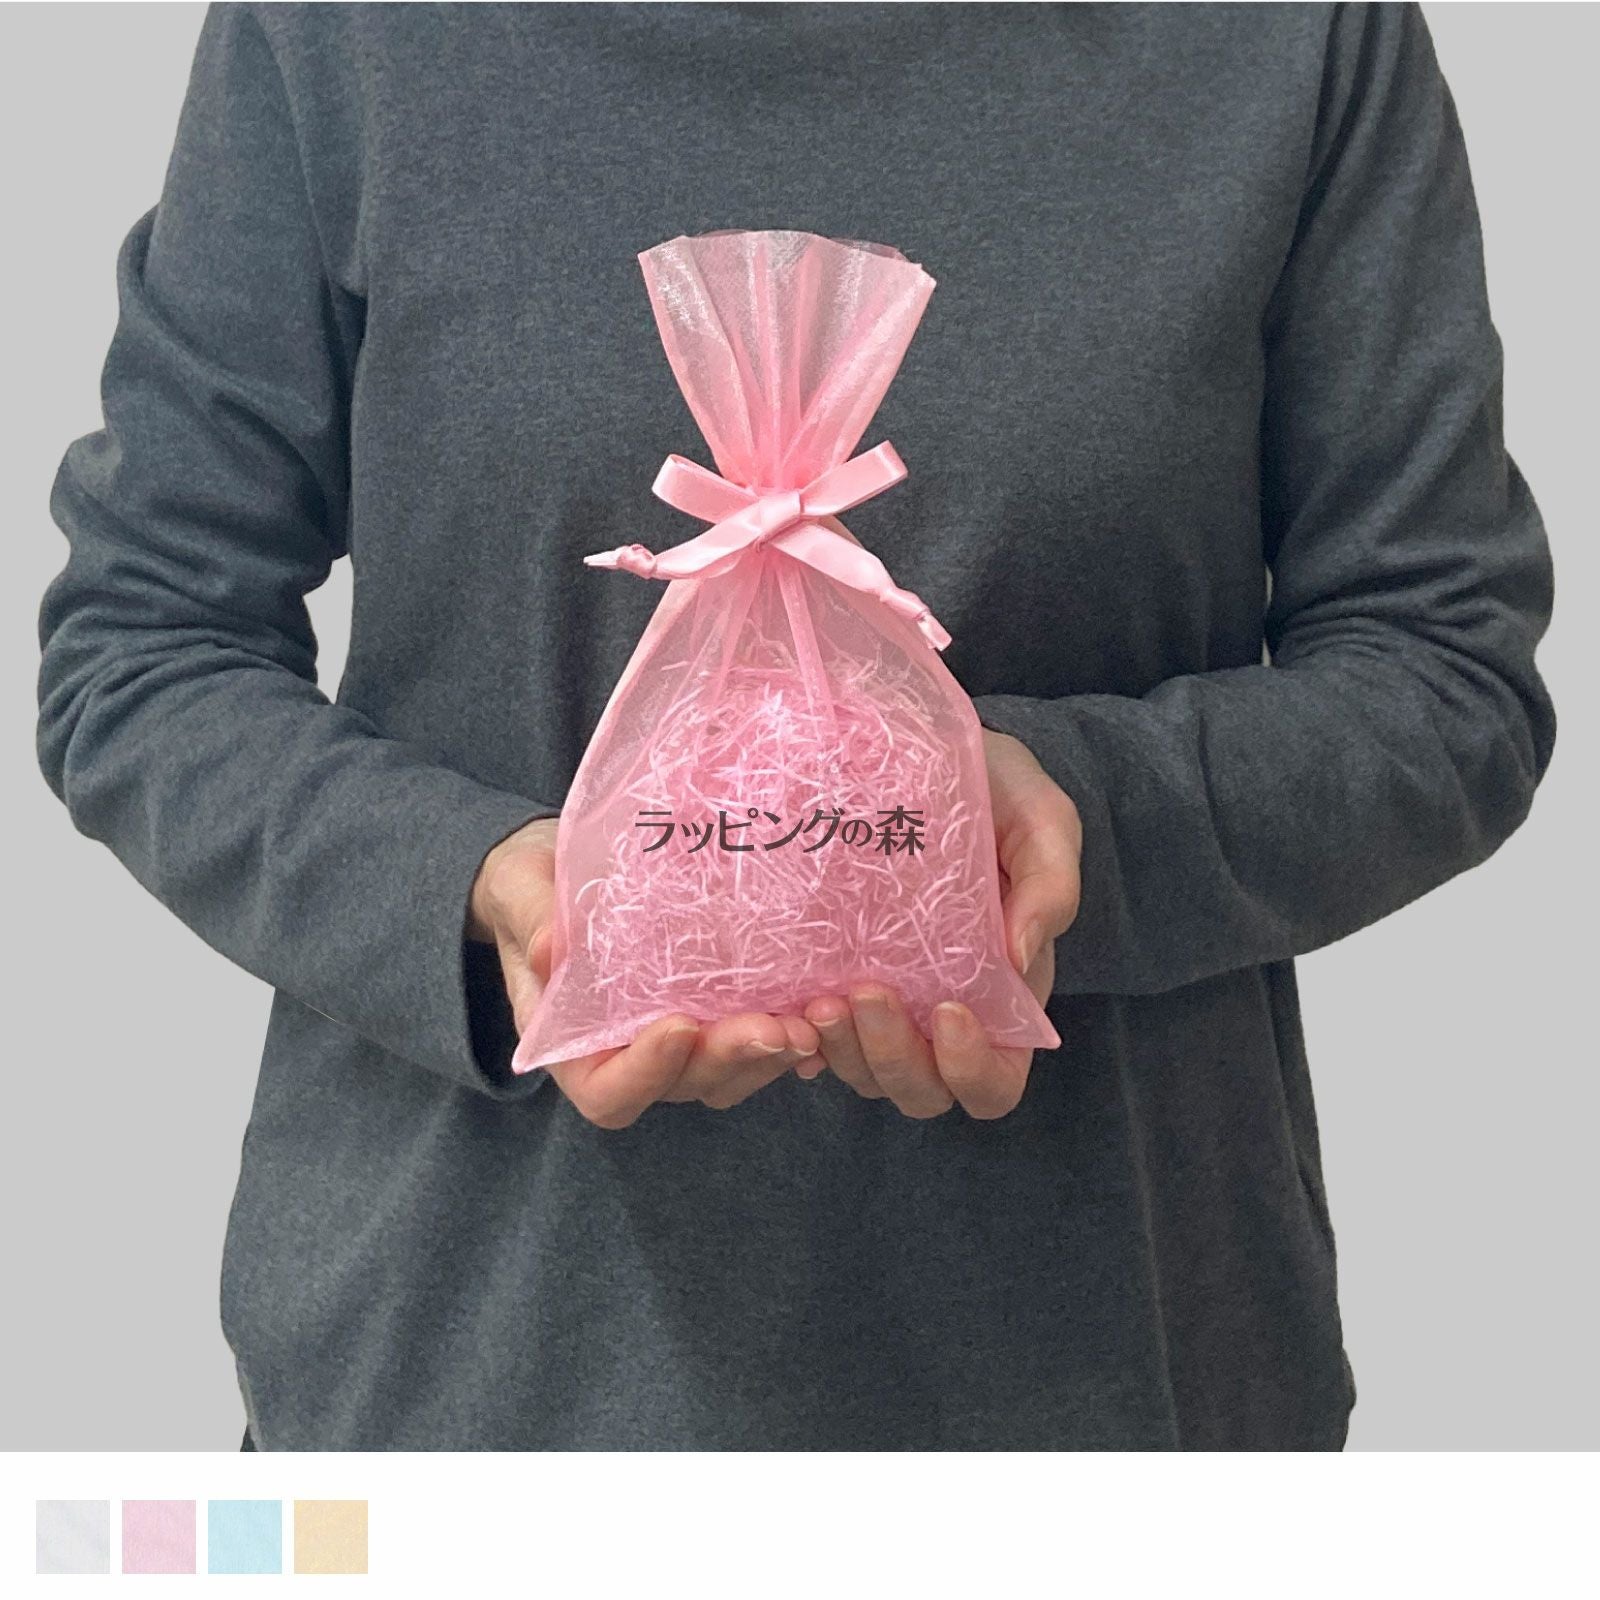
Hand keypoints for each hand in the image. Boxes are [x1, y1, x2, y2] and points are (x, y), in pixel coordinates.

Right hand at [468, 818, 819, 1126]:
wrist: (559, 871)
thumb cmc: (532, 888)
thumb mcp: (522, 893)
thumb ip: (534, 920)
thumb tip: (549, 948)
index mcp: (573, 1048)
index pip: (609, 1093)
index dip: (647, 1072)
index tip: (678, 1025)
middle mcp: (631, 1058)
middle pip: (686, 1085)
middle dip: (732, 1059)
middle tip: (776, 1028)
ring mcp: (679, 1043)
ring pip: (732, 1073)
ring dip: (772, 1053)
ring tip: (812, 1020)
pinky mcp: (716, 1015)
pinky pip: (757, 1043)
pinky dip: (791, 1035)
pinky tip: (826, 1014)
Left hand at [802, 729, 1081, 1118]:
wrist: (926, 749)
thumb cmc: (999, 792)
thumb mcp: (1042, 822)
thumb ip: (1050, 887)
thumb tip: (1018, 959)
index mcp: (1003, 996)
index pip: (993, 1082)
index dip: (972, 1071)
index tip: (949, 1009)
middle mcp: (940, 1015)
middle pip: (920, 1091)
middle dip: (892, 1057)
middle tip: (865, 991)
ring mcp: (884, 1003)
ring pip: (862, 1075)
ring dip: (841, 1050)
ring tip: (819, 997)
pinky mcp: (832, 977)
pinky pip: (809, 1041)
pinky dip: (796, 1037)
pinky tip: (784, 1002)